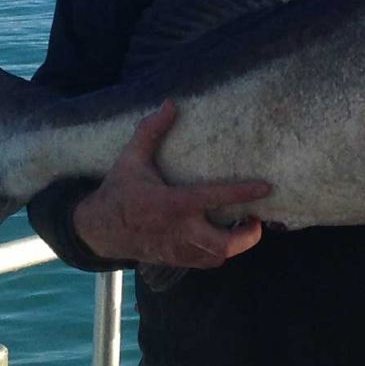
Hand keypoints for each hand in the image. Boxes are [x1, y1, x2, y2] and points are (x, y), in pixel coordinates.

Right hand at [73, 100, 269, 268]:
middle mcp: (179, 231)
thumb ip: (151, 131)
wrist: (99, 230)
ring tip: (242, 227)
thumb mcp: (131, 158)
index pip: (214, 198)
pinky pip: (204, 262)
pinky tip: (220, 236)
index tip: (265, 188)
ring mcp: (178, 250)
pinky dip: (217, 252)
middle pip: (224, 244)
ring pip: (217, 257)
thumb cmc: (119, 192)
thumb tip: (170, 103)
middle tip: (257, 220)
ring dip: (235, 245)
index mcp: (172, 203)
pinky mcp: (175, 260)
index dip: (243, 193)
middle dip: (248, 236)